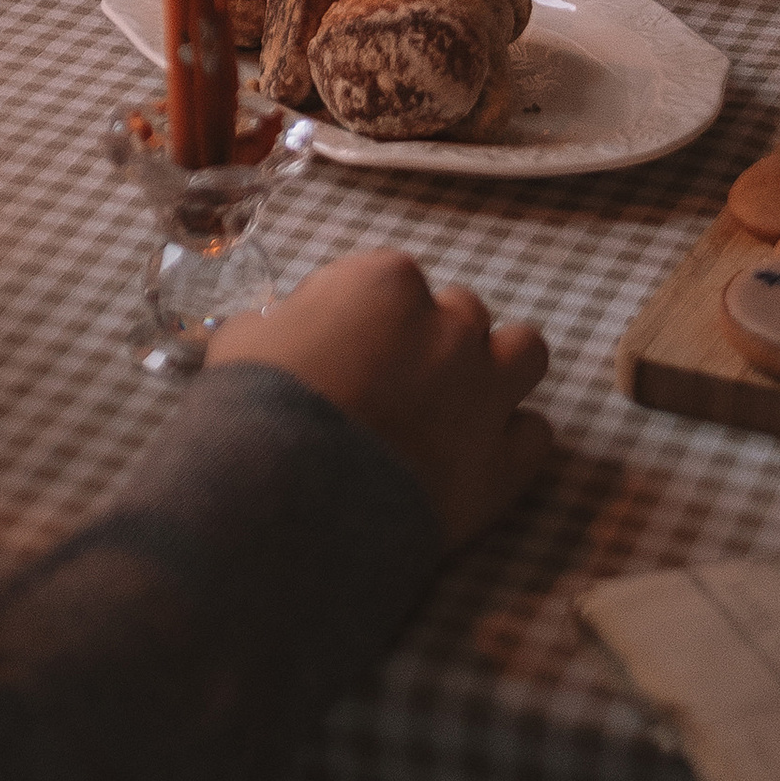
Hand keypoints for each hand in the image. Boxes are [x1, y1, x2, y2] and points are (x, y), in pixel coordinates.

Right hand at [209, 249, 550, 550]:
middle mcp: (449, 326)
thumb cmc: (256, 408)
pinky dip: (511, 440)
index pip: (391, 278)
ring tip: (460, 400)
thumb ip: (279, 323)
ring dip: (497, 367)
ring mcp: (486, 392)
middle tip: (392, 381)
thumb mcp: (244, 340)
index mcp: (387, 283)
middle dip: (431, 338)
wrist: (288, 502)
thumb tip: (280, 330)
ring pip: (525, 350)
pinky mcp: (505, 462)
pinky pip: (536, 433)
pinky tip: (475, 456)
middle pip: (458, 311)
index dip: (365, 314)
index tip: (341, 345)